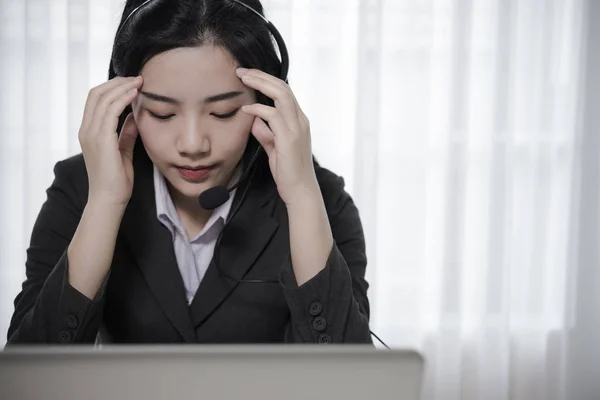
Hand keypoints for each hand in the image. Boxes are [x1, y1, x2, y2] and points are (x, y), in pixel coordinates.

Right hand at [78, 76, 142, 205]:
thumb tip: (134, 116)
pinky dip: (123, 99)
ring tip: (139, 82)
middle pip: (96, 93)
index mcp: (89, 132)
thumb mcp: (123, 151)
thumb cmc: (117, 180)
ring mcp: (91, 134)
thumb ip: (126, 133)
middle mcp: (86, 130)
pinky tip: (135, 94)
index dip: (113, 87)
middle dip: (118, 82)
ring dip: (122, 87)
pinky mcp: (100, 139)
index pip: (96, 100)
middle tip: (138, 78)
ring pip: (103, 98)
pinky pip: (110, 111)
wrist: (109, 199)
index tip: (133, 83)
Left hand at [237, 68, 318, 205]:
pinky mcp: (290, 138)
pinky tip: (245, 109)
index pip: (284, 91)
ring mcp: (297, 128)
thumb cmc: (288, 172)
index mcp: (298, 121)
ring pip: (281, 95)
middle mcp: (300, 120)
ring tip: (242, 79)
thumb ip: (266, 133)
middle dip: (261, 75)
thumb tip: (253, 120)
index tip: (247, 75)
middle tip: (241, 70)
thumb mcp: (274, 148)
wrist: (300, 191)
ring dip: (260, 84)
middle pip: (282, 87)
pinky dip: (258, 109)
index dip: (266, 80)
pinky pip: (273, 115)